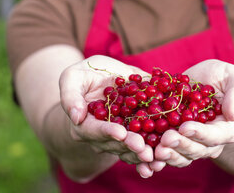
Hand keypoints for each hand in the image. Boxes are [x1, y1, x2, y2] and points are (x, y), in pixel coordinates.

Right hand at [59, 55, 155, 171]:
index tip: (120, 133)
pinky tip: (164, 158)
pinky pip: (146, 143)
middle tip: (143, 149)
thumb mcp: (71, 77)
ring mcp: (120, 135)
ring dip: (143, 154)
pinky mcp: (137, 131)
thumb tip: (77, 117)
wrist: (102, 76)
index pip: (94, 130)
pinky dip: (155, 150)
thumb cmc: (83, 75)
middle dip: (130, 146)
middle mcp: (102, 135)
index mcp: (84, 124)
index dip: (108, 132)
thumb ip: (70, 96)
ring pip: (130, 149)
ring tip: (155, 157)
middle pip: (115, 143)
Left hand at [153, 60, 233, 166]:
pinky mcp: (175, 143)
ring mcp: (191, 145)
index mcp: (227, 129)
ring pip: (180, 156)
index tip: (185, 127)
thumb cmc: (222, 78)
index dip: (200, 133)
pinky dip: (155, 158)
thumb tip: (233, 114)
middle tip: (166, 139)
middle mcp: (210, 143)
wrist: (203, 82)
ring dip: (168, 155)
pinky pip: (167, 154)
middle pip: (196, 149)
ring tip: (155, 150)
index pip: (214, 135)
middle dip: (180, 145)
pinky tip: (145, 158)